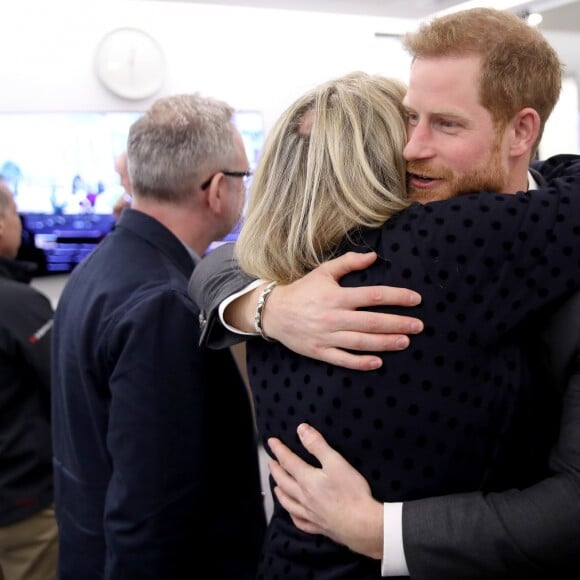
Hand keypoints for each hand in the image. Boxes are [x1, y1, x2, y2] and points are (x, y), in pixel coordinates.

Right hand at [264, 252, 422, 369]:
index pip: (373, 296)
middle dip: (398, 323)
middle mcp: (333, 317)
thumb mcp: (323, 272)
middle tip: (419, 326)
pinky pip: (343, 359)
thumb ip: (349, 262)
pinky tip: (378, 362)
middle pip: (372, 321)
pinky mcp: (319, 351)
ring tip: (405, 342)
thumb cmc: (302, 290)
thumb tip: (374, 256)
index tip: (415, 299)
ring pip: (361, 342)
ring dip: (385, 343)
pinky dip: (360, 362)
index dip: (397, 297)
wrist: (273, 312)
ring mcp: (326, 336)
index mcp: (336, 296)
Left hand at [268, 423, 383, 559]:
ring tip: (275, 486)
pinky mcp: (319, 527)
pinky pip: (300, 522)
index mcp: (307, 480)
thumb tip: (301, 430)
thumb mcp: (335, 462)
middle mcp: (304, 497)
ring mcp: (310, 514)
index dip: (279, 450)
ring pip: (288, 502)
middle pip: (284, 482)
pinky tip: (293, 514)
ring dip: (280, 492)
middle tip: (270, 462)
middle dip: (275, 470)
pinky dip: (293, 516)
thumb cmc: (351, 492)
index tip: (271, 442)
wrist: (361, 525)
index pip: (288, 461)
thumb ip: (317, 445)